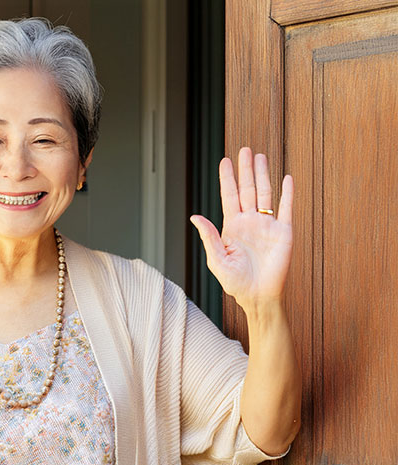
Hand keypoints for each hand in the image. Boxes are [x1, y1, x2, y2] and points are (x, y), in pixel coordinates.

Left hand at [190, 147, 293, 308]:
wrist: (258, 297)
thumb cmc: (236, 282)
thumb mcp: (217, 260)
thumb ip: (209, 236)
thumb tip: (194, 216)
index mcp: (232, 227)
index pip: (229, 197)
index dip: (227, 179)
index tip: (224, 161)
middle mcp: (250, 222)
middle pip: (247, 189)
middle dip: (245, 170)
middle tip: (244, 149)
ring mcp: (267, 226)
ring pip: (265, 194)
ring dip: (263, 175)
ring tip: (260, 156)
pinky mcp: (284, 232)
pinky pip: (286, 209)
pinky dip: (287, 193)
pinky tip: (286, 178)